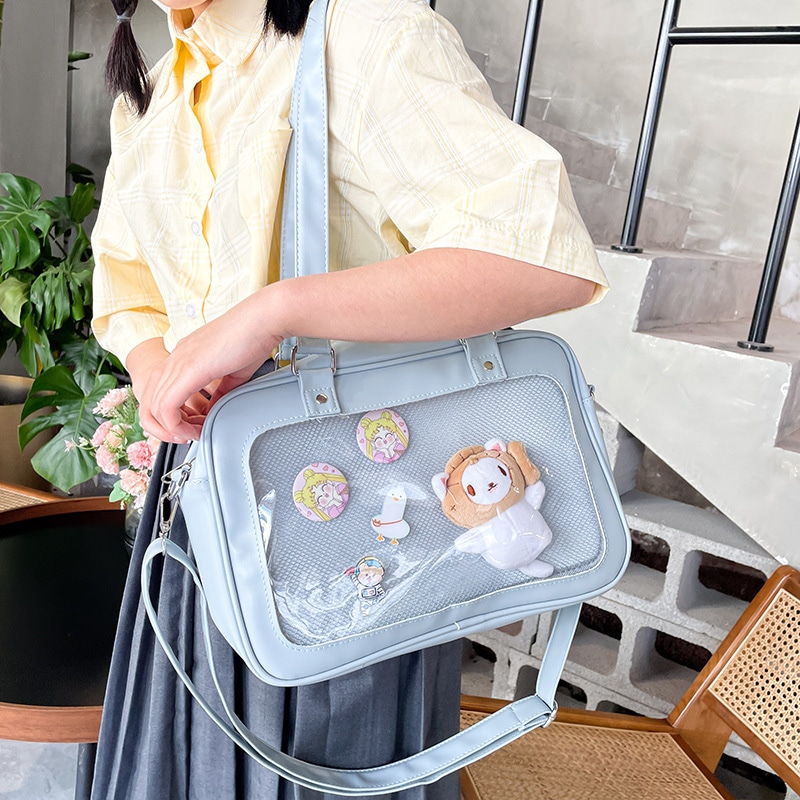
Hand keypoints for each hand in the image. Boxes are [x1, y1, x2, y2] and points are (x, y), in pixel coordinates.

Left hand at [126, 293, 282, 441]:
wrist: (263, 319)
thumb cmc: (254, 338)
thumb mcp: (233, 372)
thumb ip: (220, 393)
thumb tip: (214, 411)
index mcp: (184, 357)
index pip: (160, 392)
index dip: (172, 416)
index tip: (193, 426)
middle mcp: (176, 358)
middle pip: (148, 402)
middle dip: (164, 428)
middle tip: (186, 436)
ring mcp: (179, 362)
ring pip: (153, 408)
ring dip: (170, 429)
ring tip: (192, 434)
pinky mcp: (188, 370)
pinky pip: (166, 407)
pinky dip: (176, 425)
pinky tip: (193, 429)